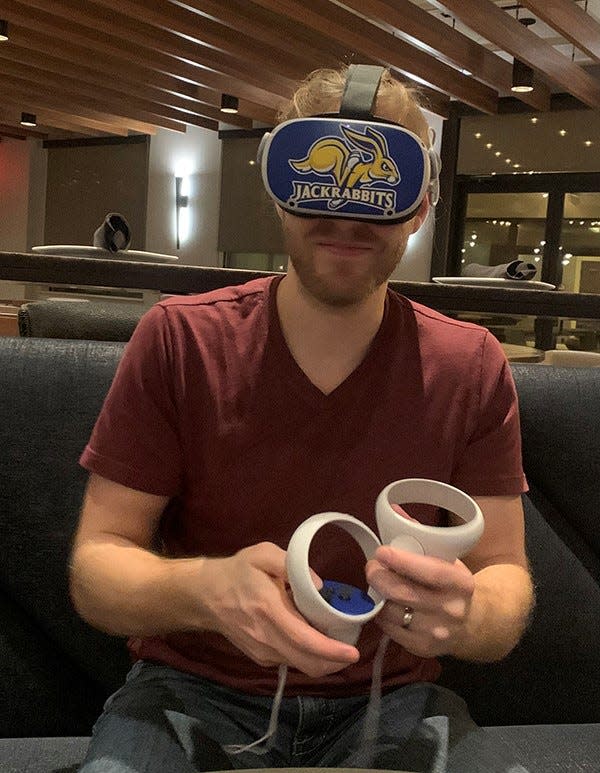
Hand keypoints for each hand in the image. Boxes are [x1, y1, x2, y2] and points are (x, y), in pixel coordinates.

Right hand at [198, 542, 358, 676]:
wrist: (205, 595)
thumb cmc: (238, 572)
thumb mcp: (263, 554)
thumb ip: (291, 564)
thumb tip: (320, 584)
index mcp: (269, 610)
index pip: (304, 639)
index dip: (331, 650)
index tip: (353, 651)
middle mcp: (266, 637)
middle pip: (307, 663)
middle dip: (334, 662)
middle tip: (351, 649)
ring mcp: (262, 652)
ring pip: (300, 665)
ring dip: (322, 660)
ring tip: (334, 641)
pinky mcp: (260, 658)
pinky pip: (290, 661)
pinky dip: (306, 656)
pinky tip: (311, 638)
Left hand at [366, 544, 474, 657]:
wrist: (472, 624)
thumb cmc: (452, 585)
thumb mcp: (448, 560)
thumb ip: (422, 536)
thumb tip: (394, 510)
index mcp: (461, 583)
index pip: (430, 572)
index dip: (403, 561)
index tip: (382, 551)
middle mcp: (451, 610)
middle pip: (403, 593)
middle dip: (379, 576)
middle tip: (372, 565)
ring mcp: (436, 632)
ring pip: (391, 612)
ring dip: (378, 595)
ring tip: (380, 584)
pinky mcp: (422, 648)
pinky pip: (389, 629)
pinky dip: (381, 614)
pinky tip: (387, 603)